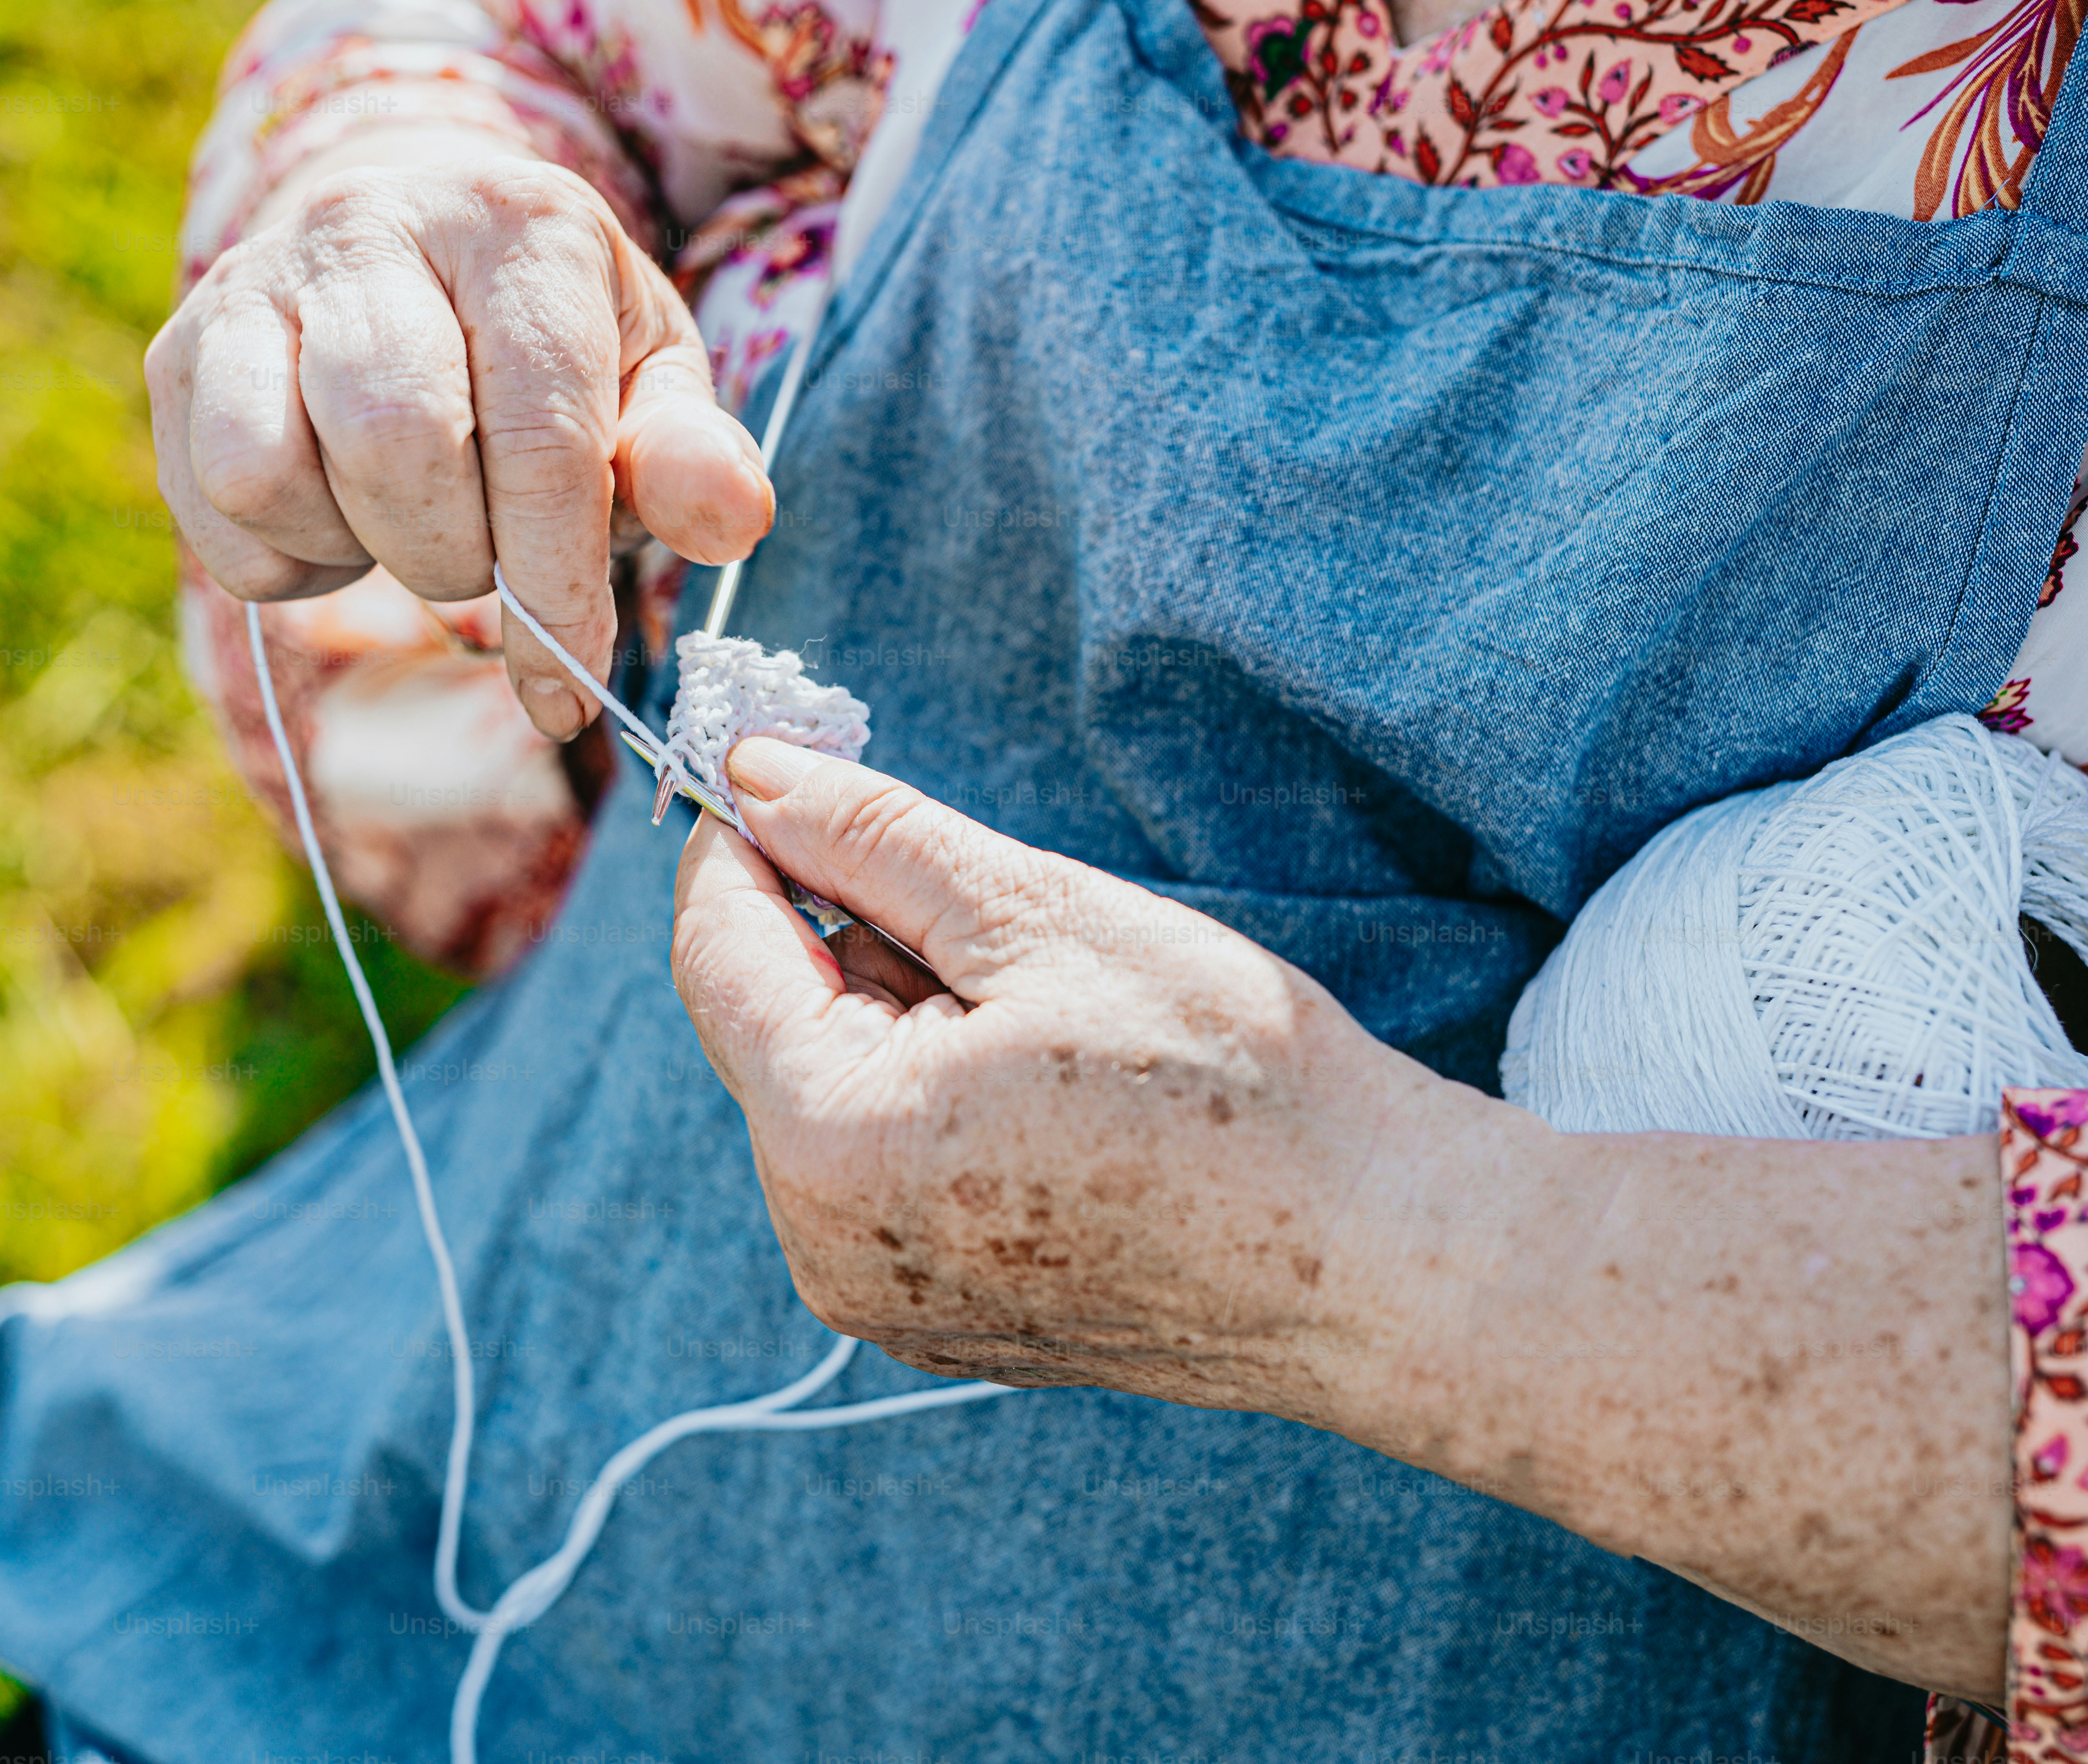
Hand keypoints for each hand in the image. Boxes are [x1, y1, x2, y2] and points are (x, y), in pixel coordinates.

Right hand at [145, 147, 774, 737]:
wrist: (425, 249)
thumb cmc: (552, 342)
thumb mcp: (648, 383)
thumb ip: (693, 459)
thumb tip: (730, 520)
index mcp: (517, 225)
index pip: (538, 435)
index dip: (555, 585)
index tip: (571, 686)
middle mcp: (372, 225)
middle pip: (393, 445)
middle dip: (452, 555)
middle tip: (484, 563)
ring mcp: (254, 281)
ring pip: (271, 472)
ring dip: (355, 549)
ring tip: (409, 523)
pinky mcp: (180, 350)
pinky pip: (213, 508)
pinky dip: (285, 556)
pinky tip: (341, 513)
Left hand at [672, 738, 2016, 1696]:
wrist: (1373, 1260)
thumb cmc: (1234, 1080)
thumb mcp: (1041, 915)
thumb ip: (874, 841)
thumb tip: (753, 770)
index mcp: (835, 1142)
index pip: (713, 952)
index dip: (744, 841)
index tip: (793, 766)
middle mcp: (822, 1245)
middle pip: (761, 1031)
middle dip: (836, 934)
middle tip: (974, 889)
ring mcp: (872, 1300)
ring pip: (820, 1098)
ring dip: (887, 1017)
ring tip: (1042, 1010)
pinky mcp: (927, 1321)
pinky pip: (874, 1172)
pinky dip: (921, 1098)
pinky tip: (1042, 1083)